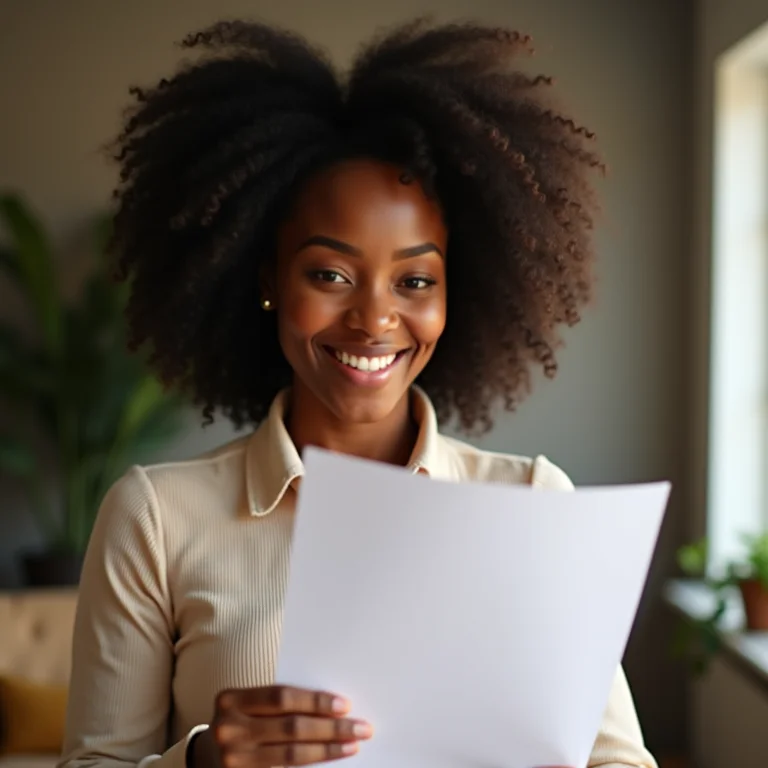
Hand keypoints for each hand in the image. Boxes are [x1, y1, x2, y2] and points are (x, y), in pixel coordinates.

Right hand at [193, 685, 372, 767]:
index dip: (315, 701)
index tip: (345, 704)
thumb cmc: (239, 723)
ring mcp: (233, 760)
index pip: (282, 697)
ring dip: (327, 750)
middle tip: (361, 727)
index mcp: (231, 700)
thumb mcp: (247, 706)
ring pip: (290, 755)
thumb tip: (331, 705)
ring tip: (352, 745)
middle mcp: (229, 729)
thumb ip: (278, 704)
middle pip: (290, 727)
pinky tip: (329, 762)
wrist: (205, 759)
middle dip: (330, 727)